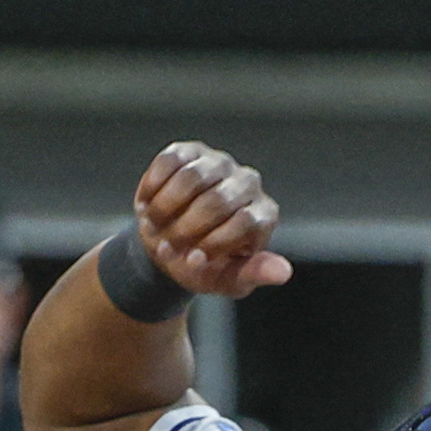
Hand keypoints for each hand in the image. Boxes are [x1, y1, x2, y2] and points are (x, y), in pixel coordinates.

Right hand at [130, 140, 294, 300]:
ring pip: (192, 177)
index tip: (192, 263)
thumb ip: (253, 274)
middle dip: (185, 230)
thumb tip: (284, 273)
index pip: (245, 221)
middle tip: (167, 250)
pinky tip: (146, 206)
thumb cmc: (204, 265)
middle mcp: (247, 183)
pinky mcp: (190, 151)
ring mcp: (219, 163)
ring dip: (165, 208)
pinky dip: (153, 188)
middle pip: (218, 200)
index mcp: (263, 214)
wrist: (171, 246)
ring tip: (153, 229)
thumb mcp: (229, 279)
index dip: (213, 244)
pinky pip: (169, 162)